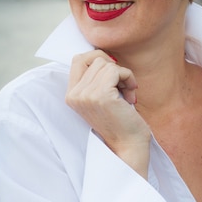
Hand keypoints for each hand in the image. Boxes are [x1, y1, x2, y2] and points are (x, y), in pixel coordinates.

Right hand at [66, 50, 150, 175]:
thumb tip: (105, 54)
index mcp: (71, 95)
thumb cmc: (120, 122)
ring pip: (107, 63)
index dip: (99, 59)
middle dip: (114, 69)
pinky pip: (116, 70)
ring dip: (123, 76)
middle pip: (95, 59)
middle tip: (123, 88)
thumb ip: (96, 79)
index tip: (113, 75)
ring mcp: (86, 95)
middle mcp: (74, 95)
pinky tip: (130, 97)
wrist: (128, 147)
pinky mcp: (100, 96)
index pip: (78, 59)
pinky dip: (128, 78)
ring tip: (126, 96)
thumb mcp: (101, 97)